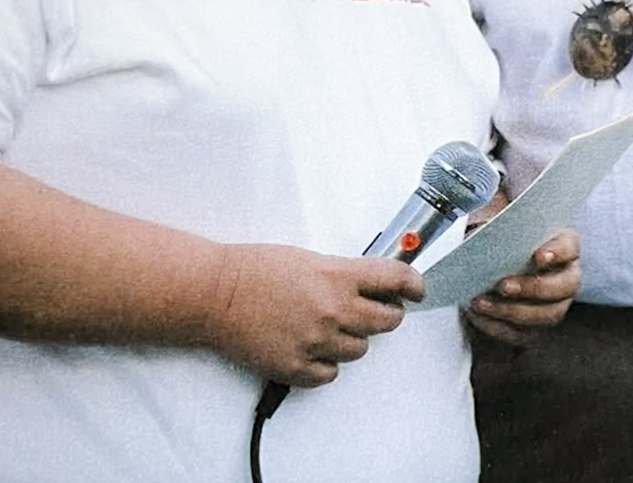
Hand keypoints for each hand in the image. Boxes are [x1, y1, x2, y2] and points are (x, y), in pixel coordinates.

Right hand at [206, 243, 422, 386]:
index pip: (396, 280)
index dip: (414, 285)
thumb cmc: (255, 269)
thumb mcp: (307, 258)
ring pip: (360, 350)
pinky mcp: (298, 368)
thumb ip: (343, 272)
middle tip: (373, 309)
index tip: (417, 290)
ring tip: (327, 326)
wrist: (214, 295)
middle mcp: (333, 309)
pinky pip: (331, 373)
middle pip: (388, 320)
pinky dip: (325, 362)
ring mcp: (317, 342)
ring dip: (351, 339)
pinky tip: (309, 346)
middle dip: (385, 313)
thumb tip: (371, 282)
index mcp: (337, 275)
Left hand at [463, 228, 579, 345]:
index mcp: (564, 245)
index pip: (569, 247)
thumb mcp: (500, 222)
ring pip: (547, 315)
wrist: (490, 262)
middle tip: (502, 286)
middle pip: (564, 287)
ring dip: (512, 311)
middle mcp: (567, 277)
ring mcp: (556, 305)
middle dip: (533, 288)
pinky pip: (524, 334)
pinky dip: (497, 326)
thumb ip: (499, 223)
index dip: (557, 252)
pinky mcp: (536, 328)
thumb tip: (484, 229)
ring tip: (481, 302)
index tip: (538, 257)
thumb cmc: (501, 237)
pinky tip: (477, 315)